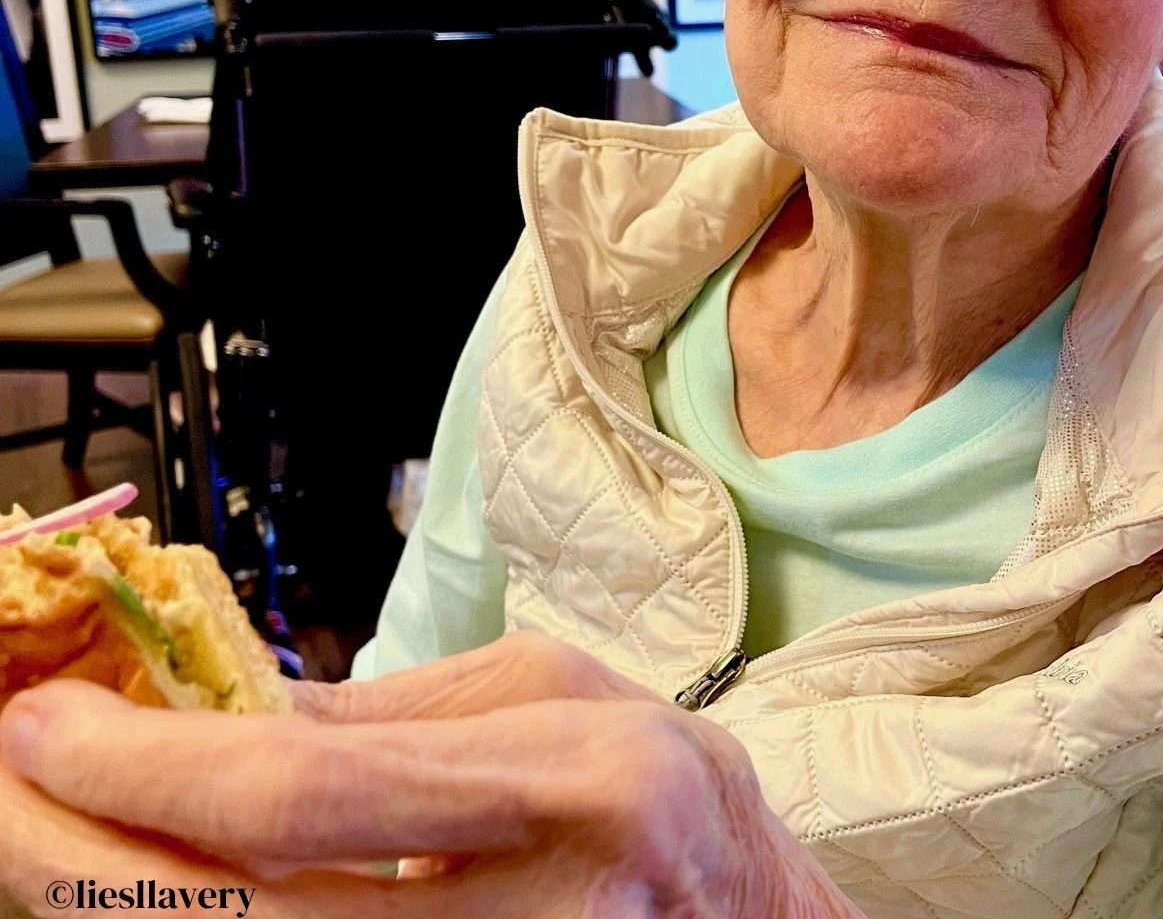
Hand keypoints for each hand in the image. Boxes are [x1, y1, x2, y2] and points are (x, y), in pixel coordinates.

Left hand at [0, 634, 860, 917]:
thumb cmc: (670, 797)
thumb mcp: (558, 693)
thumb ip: (395, 710)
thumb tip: (229, 711)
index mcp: (574, 784)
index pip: (308, 792)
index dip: (150, 762)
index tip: (46, 722)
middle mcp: (529, 918)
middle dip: (76, 853)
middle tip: (5, 781)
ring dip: (111, 903)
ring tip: (49, 832)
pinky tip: (146, 886)